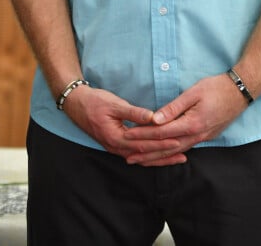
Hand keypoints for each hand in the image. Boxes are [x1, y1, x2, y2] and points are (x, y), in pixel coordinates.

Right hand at [64, 85, 183, 162]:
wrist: (76, 105)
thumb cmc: (95, 102)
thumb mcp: (115, 104)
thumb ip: (134, 112)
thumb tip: (153, 117)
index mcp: (116, 137)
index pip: (144, 142)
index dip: (161, 142)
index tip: (177, 140)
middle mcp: (116, 147)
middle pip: (145, 153)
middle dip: (164, 154)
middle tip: (183, 153)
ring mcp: (115, 148)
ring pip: (141, 157)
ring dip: (158, 158)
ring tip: (176, 158)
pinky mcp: (116, 145)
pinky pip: (135, 154)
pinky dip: (148, 156)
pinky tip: (158, 156)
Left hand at [123, 73, 247, 165]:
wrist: (241, 92)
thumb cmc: (217, 87)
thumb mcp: (194, 92)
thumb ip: (174, 107)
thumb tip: (155, 119)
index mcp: (192, 124)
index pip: (162, 133)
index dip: (143, 135)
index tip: (128, 136)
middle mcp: (196, 135)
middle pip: (166, 148)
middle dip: (146, 153)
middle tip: (128, 158)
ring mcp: (202, 138)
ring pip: (175, 151)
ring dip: (157, 157)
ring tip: (141, 160)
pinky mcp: (205, 136)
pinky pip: (183, 148)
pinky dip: (170, 153)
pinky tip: (163, 155)